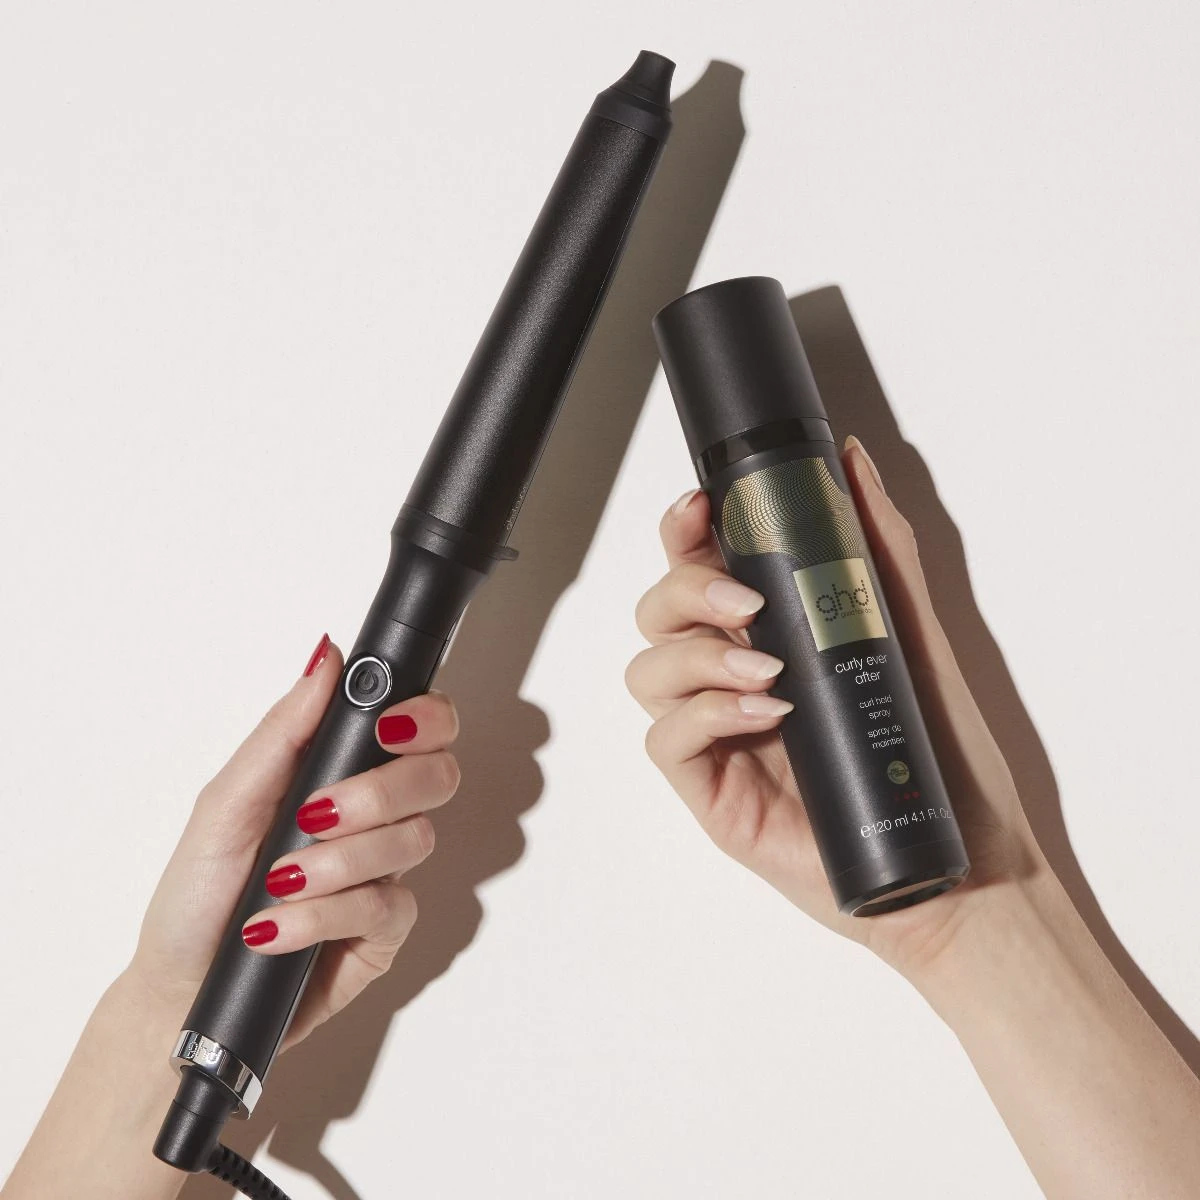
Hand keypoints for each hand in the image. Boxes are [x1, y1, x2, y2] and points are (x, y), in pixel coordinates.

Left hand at [125, 634, 460, 1046]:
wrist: (179, 990)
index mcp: (343, 775)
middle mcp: (374, 820)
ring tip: (278, 881)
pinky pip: (390, 908)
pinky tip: (279, 927)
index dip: (426, 717)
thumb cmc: (197, 895)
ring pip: (414, 841)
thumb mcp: (224, 803)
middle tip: (318, 813)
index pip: (423, 727)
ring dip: (339, 862)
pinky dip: (326, 915)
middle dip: (380, 793)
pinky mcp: (385, 934)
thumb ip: (284, 731)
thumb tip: (325, 656)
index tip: (389, 727)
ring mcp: (384, 875)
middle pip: (437, 777)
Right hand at [626, 436, 1044, 975]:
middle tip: (748, 604)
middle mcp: (734, 680)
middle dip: (687, 590)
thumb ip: (880, 551)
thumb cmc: (941, 759)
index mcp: (772, 637)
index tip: (702, 507)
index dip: (684, 531)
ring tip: (767, 669)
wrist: (958, 860)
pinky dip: (705, 715)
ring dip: (697, 654)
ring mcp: (718, 737)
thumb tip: (854, 465)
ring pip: (647, 671)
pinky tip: (765, 714)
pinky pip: (666, 739)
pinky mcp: (711, 792)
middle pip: (658, 612)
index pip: (701, 570)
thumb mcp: (914, 637)